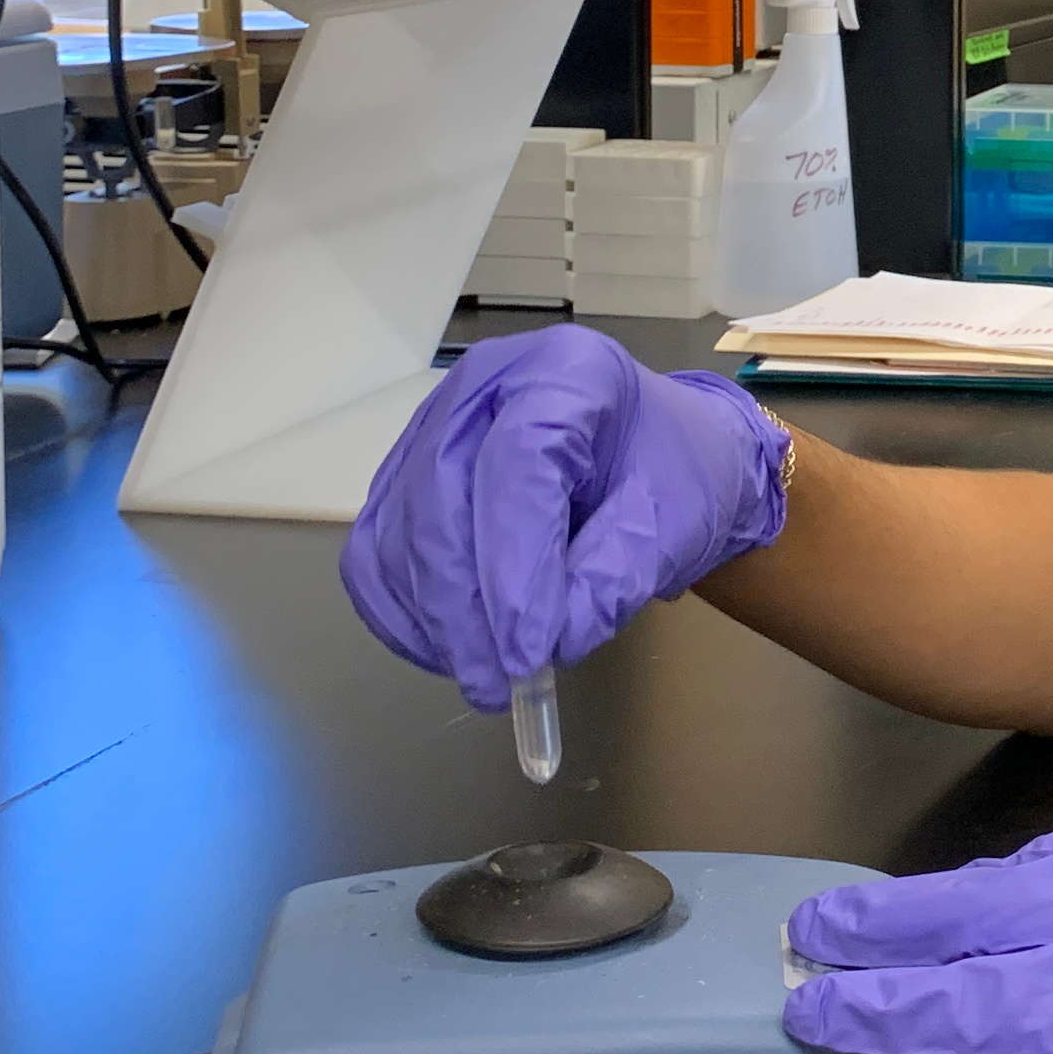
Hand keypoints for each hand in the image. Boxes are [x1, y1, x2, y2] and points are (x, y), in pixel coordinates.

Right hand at [340, 326, 789, 706]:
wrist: (653, 462)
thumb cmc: (673, 479)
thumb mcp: (675, 526)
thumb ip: (613, 582)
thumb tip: (546, 645)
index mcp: (568, 370)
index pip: (518, 461)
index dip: (515, 564)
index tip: (530, 652)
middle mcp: (485, 385)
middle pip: (440, 496)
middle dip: (463, 607)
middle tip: (498, 683)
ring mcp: (434, 426)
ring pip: (399, 529)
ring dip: (432, 618)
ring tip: (484, 675)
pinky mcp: (404, 474)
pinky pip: (376, 548)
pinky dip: (402, 610)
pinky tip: (446, 651)